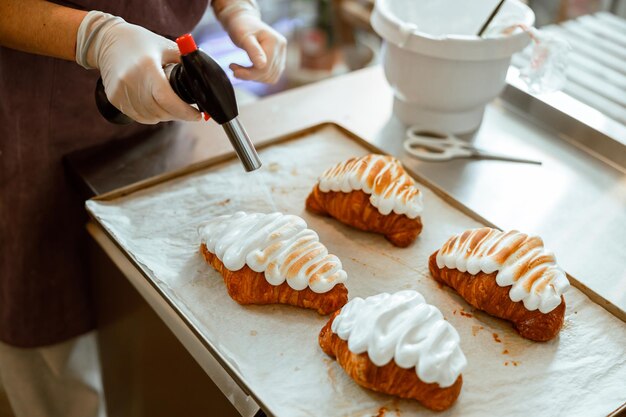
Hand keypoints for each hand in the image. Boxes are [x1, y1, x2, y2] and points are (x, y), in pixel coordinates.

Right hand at [76, 11, 200, 123]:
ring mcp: (120, 91)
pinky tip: (154, 104)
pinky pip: (138, 116)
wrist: (106, 40)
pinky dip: (150, 115)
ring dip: (164, 115)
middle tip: (186, 110)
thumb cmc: (140, 42)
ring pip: (150, 117)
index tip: (197, 115)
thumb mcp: (166, 46)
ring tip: (169, 104)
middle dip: (178, 114)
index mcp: (147, 67)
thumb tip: (204, 79)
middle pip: (160, 112)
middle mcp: (131, 80)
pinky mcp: (114, 98)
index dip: (185, 112)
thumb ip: (185, 61)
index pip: (167, 99)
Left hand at [217, 3, 286, 83]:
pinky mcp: (279, 61)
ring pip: (270, 77)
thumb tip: (262, 66)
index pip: (264, 67)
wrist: (244, 21)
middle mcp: (281, 48)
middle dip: (249, 75)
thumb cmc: (241, 27)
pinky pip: (271, 76)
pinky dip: (259, 76)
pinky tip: (249, 69)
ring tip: (240, 69)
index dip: (248, 73)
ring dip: (254, 77)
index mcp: (275, 41)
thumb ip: (253, 51)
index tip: (233, 69)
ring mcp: (282, 55)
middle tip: (234, 69)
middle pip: (267, 73)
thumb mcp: (244, 38)